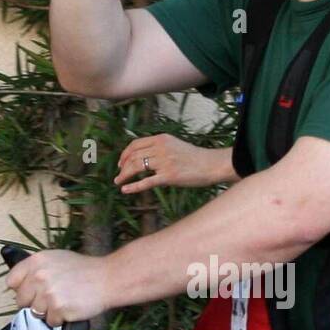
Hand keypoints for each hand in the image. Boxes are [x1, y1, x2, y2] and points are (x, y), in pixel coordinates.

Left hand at [5, 250, 107, 325]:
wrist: (107, 279)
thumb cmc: (85, 270)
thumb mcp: (57, 259)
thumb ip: (37, 269)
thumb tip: (21, 283)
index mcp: (36, 261)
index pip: (12, 281)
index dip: (21, 288)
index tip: (30, 291)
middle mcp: (39, 276)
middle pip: (21, 300)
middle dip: (34, 302)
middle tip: (51, 298)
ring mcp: (48, 293)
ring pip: (35, 313)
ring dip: (48, 311)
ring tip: (63, 301)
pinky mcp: (58, 308)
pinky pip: (50, 321)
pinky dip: (60, 319)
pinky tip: (70, 308)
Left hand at [114, 134, 229, 192]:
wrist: (211, 165)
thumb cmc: (195, 158)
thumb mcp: (175, 145)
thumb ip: (159, 147)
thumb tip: (143, 156)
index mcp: (161, 139)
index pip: (135, 144)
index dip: (125, 154)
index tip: (120, 163)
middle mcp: (161, 148)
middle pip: (133, 156)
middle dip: (122, 167)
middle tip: (119, 175)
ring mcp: (164, 162)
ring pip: (136, 167)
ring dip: (124, 175)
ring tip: (119, 182)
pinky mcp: (168, 177)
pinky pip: (146, 182)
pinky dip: (133, 186)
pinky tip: (125, 190)